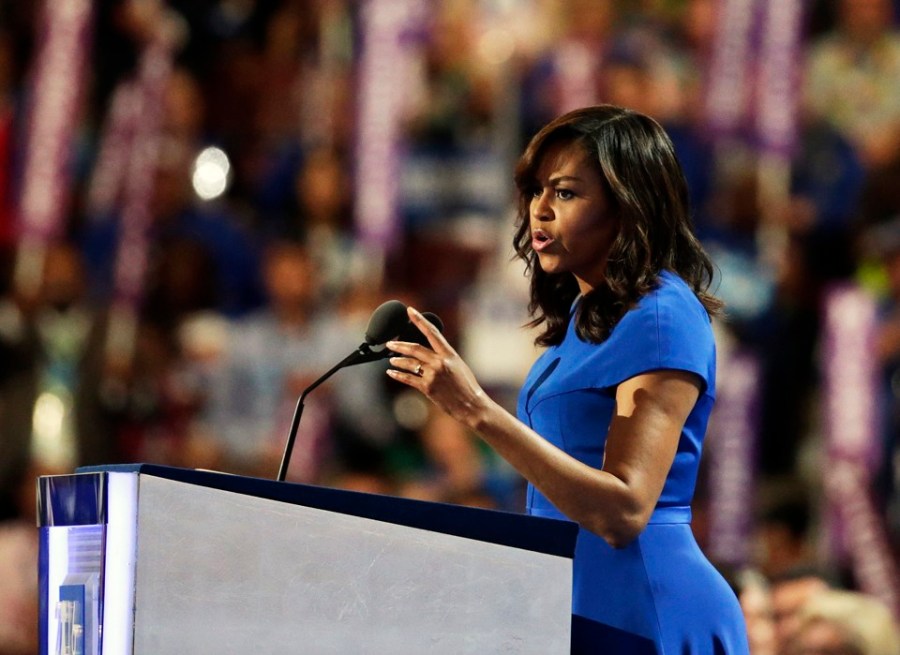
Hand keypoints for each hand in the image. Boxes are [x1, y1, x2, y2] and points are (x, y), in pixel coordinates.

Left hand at [386, 306, 488, 428]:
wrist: (471, 405)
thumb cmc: (467, 386)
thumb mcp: (459, 366)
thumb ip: (444, 358)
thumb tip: (429, 352)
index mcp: (449, 354)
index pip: (432, 332)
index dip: (419, 320)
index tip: (410, 311)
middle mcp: (440, 362)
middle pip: (414, 349)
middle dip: (399, 345)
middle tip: (389, 343)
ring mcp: (433, 375)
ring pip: (410, 363)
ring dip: (398, 360)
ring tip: (391, 359)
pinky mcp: (427, 388)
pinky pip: (408, 379)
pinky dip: (398, 375)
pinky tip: (391, 372)